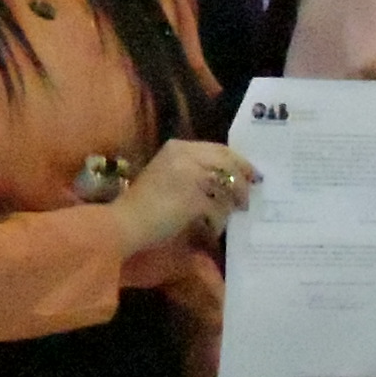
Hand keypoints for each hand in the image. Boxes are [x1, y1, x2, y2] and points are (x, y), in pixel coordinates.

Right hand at [113, 139, 259, 252]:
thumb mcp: (166, 175)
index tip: (250, 173)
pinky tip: (213, 229)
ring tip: (233, 213)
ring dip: (233, 202)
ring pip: (228, 186)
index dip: (239, 161)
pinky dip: (219, 221)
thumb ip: (192, 170)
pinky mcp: (194, 199)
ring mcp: (191, 176)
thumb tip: (226, 179)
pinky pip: (219, 209)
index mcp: (178, 147)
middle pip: (228, 163)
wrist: (125, 222)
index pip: (219, 149)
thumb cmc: (143, 203)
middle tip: (250, 195)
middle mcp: (186, 156)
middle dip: (243, 180)